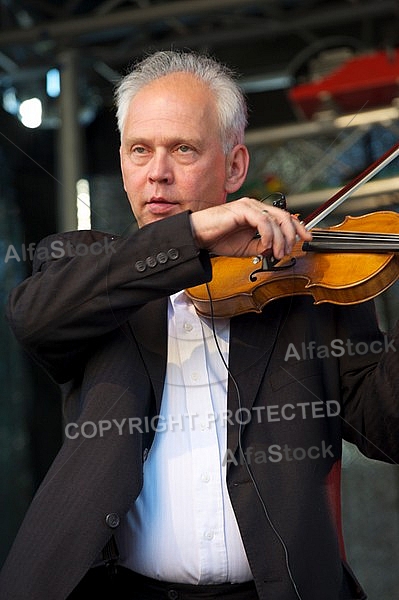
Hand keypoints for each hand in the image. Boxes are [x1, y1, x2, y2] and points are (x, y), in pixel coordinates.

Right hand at [190, 197, 311, 258]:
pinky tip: (266, 244)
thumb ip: (262, 246)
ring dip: (280, 239)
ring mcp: (249, 206)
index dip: (298, 227)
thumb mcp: (246, 248)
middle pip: (284, 216)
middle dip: (292, 234)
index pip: (284, 217)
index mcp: (257, 214)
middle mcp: (255, 207)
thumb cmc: (217, 238)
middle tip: (288, 251)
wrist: (197, 236)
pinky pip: (263, 221)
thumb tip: (275, 249)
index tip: (307, 238)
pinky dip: (268, 234)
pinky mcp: (242, 209)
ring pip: (276, 219)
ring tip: (276, 252)